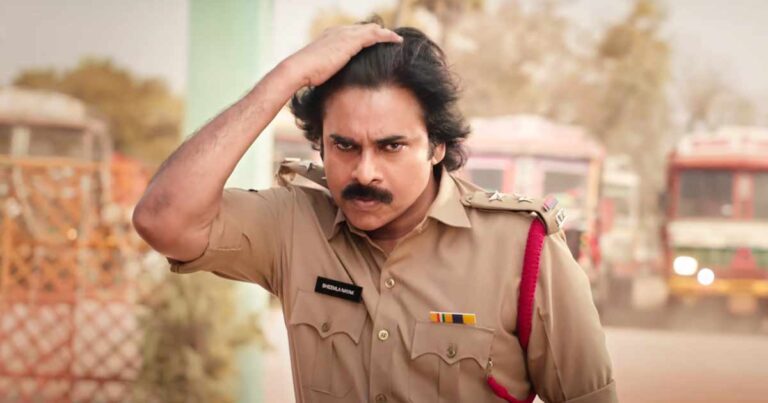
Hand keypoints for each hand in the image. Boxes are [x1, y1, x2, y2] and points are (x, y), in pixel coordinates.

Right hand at [282, 23, 402, 87]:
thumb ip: (330, 71)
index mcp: (330, 36)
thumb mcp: (321, 71)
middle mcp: (338, 31)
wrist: (300, 69)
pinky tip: (397, 41)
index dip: (365, 37)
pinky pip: (375, 35)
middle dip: (377, 33)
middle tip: (390, 40)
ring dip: (385, 34)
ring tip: (397, 39)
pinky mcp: (351, 40)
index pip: (352, 33)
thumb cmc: (306, 75)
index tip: (375, 44)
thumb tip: (337, 83)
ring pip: (372, 30)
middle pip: (364, 29)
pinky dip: (387, 37)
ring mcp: (345, 34)